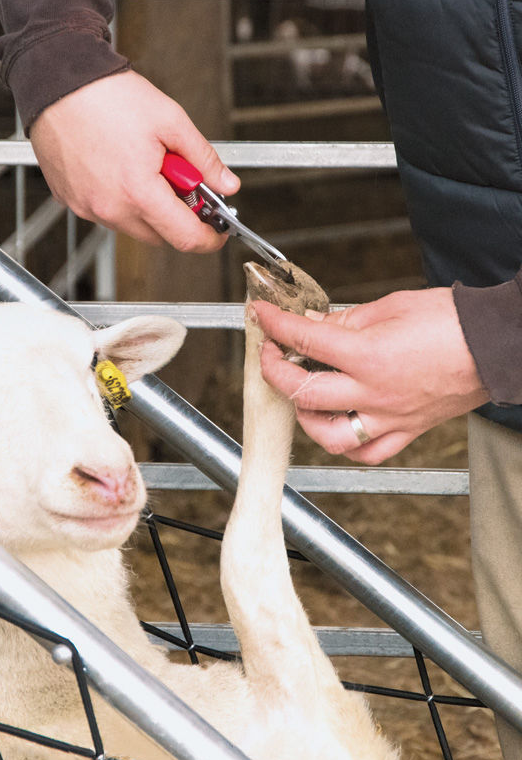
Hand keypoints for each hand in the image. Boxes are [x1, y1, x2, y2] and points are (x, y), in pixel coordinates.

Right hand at [29, 70, 239, 251]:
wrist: (57, 82)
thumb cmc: (107, 96)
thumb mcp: (170, 120)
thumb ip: (204, 159)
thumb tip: (226, 183)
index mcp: (138, 192)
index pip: (184, 237)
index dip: (208, 238)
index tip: (217, 232)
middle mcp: (110, 209)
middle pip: (160, 236)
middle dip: (177, 216)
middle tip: (180, 181)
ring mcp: (88, 208)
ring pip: (133, 226)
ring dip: (147, 207)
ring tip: (143, 165)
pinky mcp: (72, 202)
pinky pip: (107, 214)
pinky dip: (121, 200)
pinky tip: (119, 168)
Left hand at [251, 288, 489, 463]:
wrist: (498, 344)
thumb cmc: (452, 321)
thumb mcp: (391, 307)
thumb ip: (346, 321)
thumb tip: (314, 324)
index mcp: (368, 355)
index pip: (306, 340)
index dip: (276, 325)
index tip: (262, 315)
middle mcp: (373, 392)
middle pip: (304, 392)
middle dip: (275, 371)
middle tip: (271, 354)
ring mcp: (389, 417)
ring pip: (329, 436)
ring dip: (304, 417)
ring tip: (301, 396)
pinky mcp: (406, 431)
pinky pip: (367, 452)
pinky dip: (344, 444)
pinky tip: (335, 425)